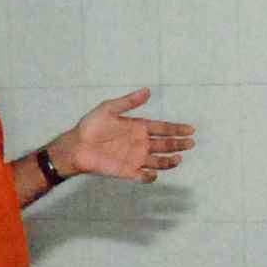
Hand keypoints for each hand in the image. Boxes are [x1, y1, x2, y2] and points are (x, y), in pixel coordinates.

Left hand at [59, 88, 194, 183]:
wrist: (76, 146)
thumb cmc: (90, 126)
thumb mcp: (109, 109)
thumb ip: (128, 102)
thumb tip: (147, 91)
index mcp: (138, 127)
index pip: (163, 128)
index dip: (176, 129)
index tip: (190, 129)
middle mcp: (140, 143)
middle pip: (165, 145)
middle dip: (179, 144)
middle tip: (190, 143)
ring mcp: (135, 158)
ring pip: (159, 162)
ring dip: (169, 161)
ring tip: (177, 158)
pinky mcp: (127, 171)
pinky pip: (143, 176)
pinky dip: (150, 176)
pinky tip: (152, 172)